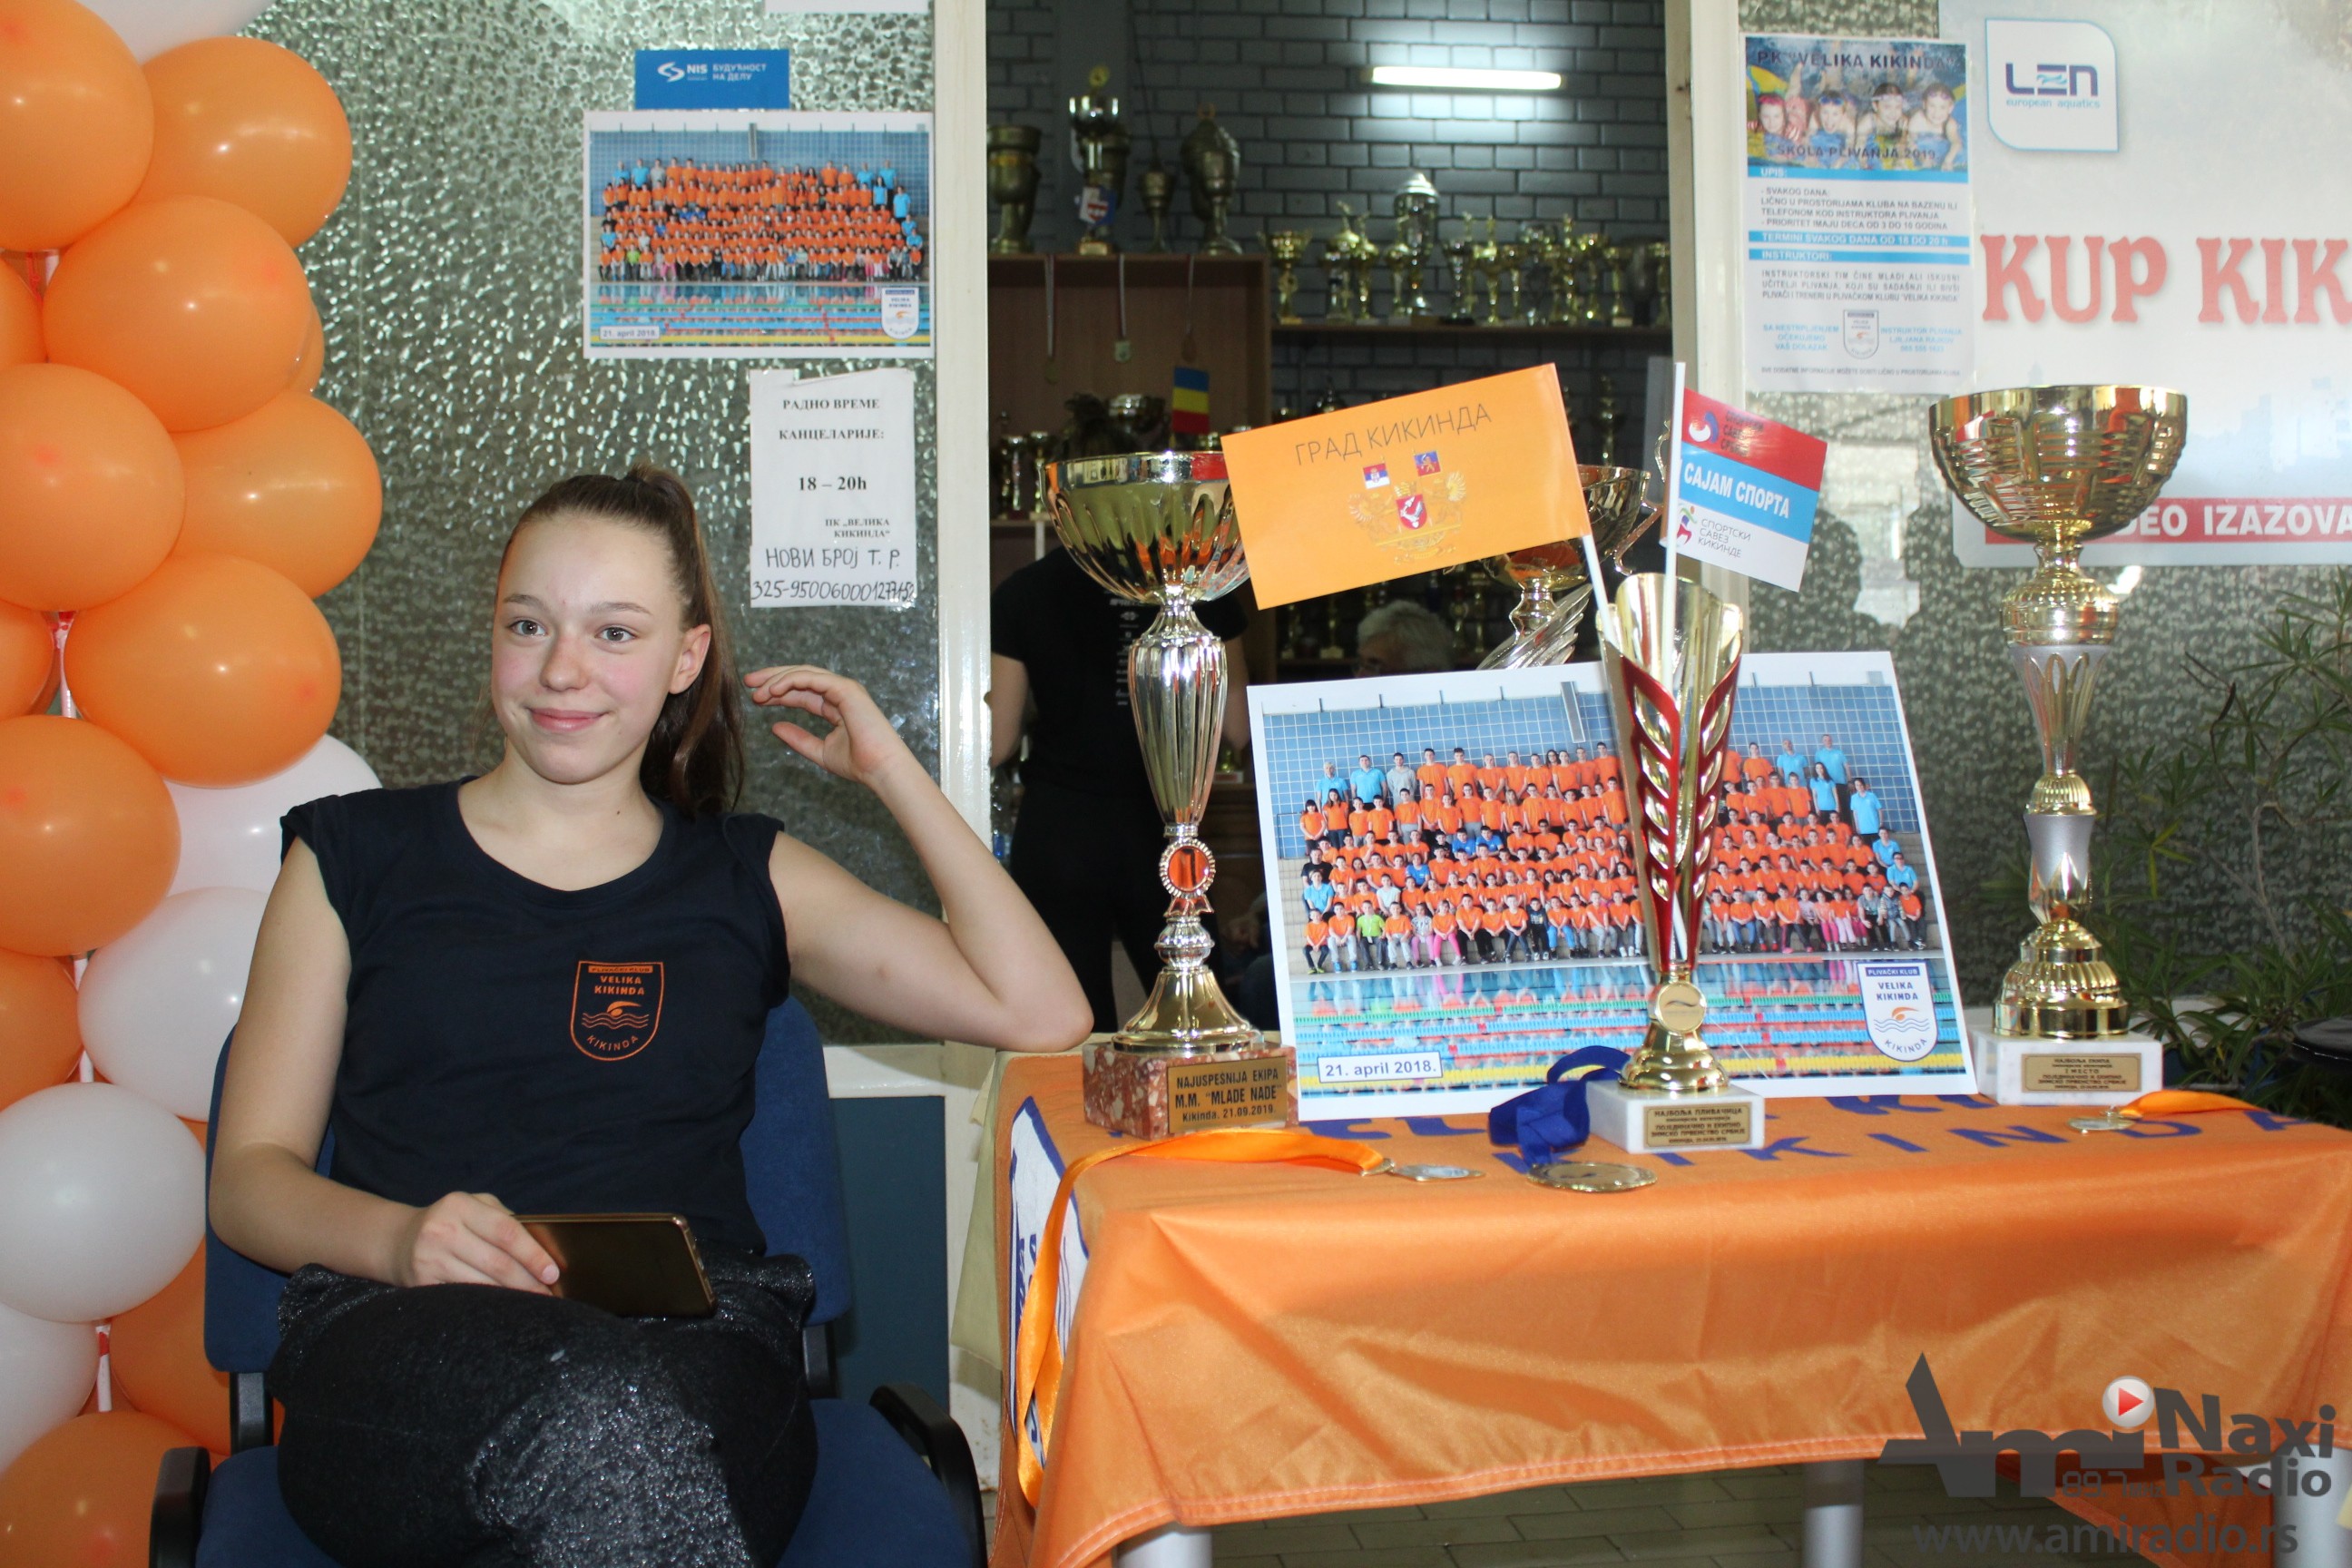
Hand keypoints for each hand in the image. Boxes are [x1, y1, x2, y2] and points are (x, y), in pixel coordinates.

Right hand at [391, 1192, 558, 1292]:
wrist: (398, 1241)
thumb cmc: (449, 1222)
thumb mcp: (473, 1207)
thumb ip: (505, 1219)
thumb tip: (542, 1247)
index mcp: (460, 1205)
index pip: (506, 1231)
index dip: (533, 1254)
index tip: (553, 1272)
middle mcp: (442, 1230)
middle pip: (496, 1262)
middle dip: (527, 1281)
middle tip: (548, 1294)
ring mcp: (429, 1259)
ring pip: (481, 1284)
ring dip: (511, 1297)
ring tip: (532, 1303)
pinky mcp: (421, 1283)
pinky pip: (463, 1297)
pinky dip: (487, 1304)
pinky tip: (503, 1308)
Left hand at [744, 664, 916, 788]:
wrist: (879, 769)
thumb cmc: (858, 763)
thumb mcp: (819, 751)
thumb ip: (798, 739)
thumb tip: (775, 727)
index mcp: (835, 705)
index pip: (801, 691)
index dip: (778, 692)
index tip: (756, 697)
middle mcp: (839, 692)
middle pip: (800, 677)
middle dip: (773, 677)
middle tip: (749, 682)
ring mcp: (843, 688)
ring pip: (804, 674)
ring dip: (778, 679)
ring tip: (757, 691)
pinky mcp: (845, 689)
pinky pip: (812, 678)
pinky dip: (791, 681)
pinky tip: (773, 690)